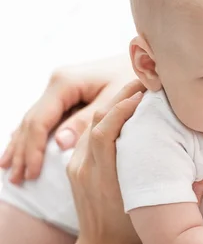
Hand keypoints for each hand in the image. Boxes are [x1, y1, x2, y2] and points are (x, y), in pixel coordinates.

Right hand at [0, 55, 134, 183]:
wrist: (148, 63)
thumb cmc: (136, 81)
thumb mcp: (113, 100)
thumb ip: (87, 122)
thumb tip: (59, 143)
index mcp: (65, 83)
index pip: (39, 122)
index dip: (33, 151)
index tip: (32, 174)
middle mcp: (58, 83)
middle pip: (31, 122)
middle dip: (22, 152)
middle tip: (15, 180)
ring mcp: (61, 87)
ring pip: (35, 120)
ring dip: (22, 146)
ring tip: (12, 171)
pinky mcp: (69, 93)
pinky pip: (46, 118)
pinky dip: (34, 137)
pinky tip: (25, 150)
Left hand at [67, 80, 145, 243]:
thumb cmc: (132, 235)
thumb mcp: (157, 216)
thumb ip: (181, 197)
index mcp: (105, 178)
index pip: (106, 131)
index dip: (123, 108)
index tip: (145, 94)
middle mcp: (87, 168)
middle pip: (97, 120)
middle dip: (120, 96)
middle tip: (145, 81)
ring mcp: (78, 167)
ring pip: (91, 124)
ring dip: (113, 105)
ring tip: (137, 92)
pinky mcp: (75, 168)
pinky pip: (88, 136)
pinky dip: (106, 120)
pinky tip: (124, 114)